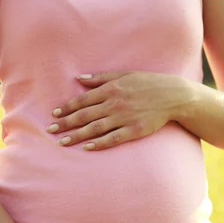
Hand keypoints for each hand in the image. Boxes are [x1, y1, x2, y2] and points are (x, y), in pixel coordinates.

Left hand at [46, 70, 188, 149]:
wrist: (173, 95)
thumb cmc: (147, 83)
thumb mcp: (124, 74)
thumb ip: (100, 78)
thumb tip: (78, 79)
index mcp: (111, 89)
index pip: (83, 100)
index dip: (67, 108)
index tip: (54, 114)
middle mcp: (115, 104)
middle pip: (85, 115)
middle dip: (66, 123)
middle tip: (50, 130)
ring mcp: (125, 118)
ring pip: (95, 128)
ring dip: (77, 136)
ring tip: (62, 142)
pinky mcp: (135, 130)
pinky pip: (113, 139)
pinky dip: (99, 143)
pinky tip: (87, 148)